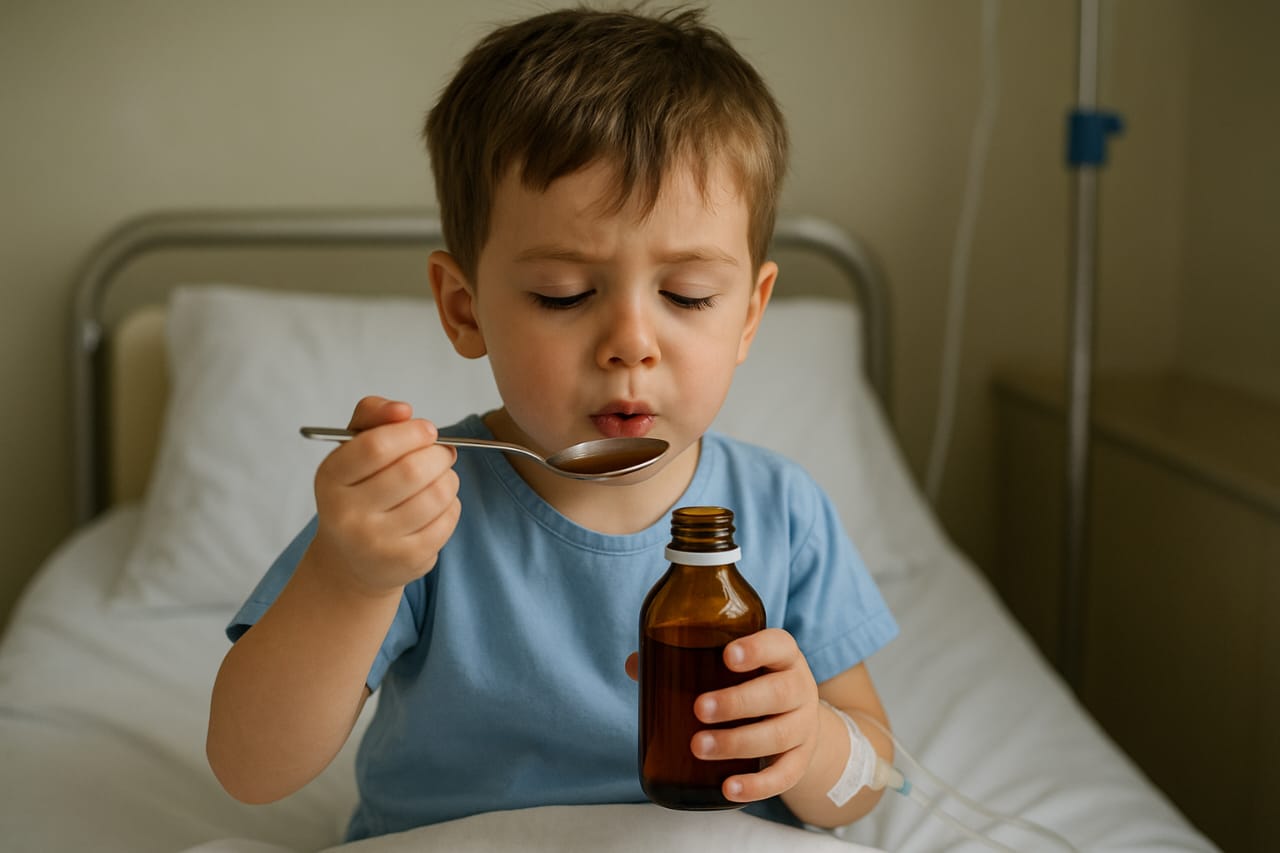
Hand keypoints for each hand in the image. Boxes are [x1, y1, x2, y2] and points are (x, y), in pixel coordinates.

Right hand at [311, 396, 460, 595]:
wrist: (351, 560)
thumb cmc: (357, 492)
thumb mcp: (351, 450)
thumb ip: (372, 416)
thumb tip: (402, 410)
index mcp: (330, 479)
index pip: (376, 446)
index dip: (411, 432)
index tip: (427, 430)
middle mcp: (347, 515)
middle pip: (412, 471)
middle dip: (438, 454)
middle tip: (442, 452)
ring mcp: (377, 543)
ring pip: (436, 494)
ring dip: (448, 478)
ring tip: (440, 476)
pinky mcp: (406, 561)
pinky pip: (447, 519)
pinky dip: (451, 504)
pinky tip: (438, 504)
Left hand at [624, 627, 820, 802]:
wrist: (795, 716)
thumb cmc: (752, 681)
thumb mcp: (732, 665)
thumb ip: (687, 660)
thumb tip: (635, 664)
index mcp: (782, 656)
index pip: (778, 644)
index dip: (756, 649)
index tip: (727, 656)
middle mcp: (799, 687)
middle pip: (778, 693)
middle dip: (737, 702)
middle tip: (698, 709)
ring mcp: (804, 725)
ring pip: (779, 735)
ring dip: (737, 742)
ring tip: (698, 747)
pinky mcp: (801, 759)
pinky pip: (785, 776)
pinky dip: (758, 785)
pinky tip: (729, 789)